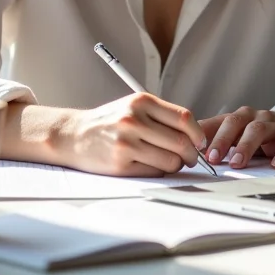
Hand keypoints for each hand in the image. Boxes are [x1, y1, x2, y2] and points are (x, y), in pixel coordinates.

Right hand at [61, 93, 206, 177]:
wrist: (74, 134)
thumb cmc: (109, 120)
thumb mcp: (134, 106)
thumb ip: (162, 115)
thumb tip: (195, 134)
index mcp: (141, 101)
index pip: (184, 118)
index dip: (198, 133)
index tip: (200, 141)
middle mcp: (134, 120)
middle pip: (181, 142)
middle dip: (192, 154)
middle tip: (191, 158)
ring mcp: (126, 143)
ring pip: (170, 160)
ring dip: (177, 165)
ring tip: (171, 161)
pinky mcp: (120, 164)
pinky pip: (154, 172)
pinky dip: (160, 172)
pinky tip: (153, 165)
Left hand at [199, 106, 274, 170]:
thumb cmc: (264, 132)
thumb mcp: (241, 133)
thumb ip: (219, 139)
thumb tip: (189, 153)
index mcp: (240, 118)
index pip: (219, 122)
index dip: (205, 135)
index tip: (193, 150)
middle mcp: (255, 118)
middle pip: (236, 123)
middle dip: (223, 140)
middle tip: (213, 158)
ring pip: (259, 131)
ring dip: (246, 146)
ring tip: (237, 163)